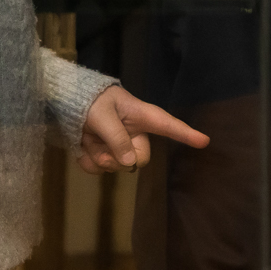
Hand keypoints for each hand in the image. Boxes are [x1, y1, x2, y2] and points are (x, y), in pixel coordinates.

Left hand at [77, 85, 209, 172]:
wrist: (66, 100)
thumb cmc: (89, 100)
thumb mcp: (102, 115)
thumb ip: (117, 138)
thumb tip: (130, 164)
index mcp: (140, 116)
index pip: (167, 125)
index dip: (185, 134)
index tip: (204, 141)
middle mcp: (134, 132)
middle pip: (139, 158)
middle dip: (119, 158)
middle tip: (101, 150)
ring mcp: (118, 145)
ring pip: (116, 166)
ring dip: (98, 156)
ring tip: (87, 138)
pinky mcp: (103, 153)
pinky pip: (99, 169)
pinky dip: (88, 161)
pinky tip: (82, 148)